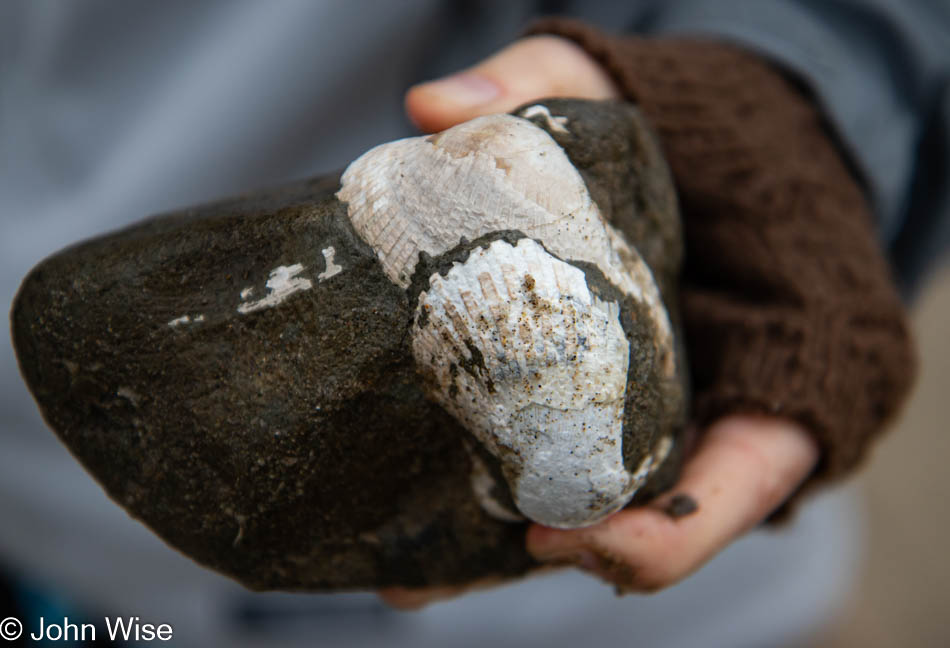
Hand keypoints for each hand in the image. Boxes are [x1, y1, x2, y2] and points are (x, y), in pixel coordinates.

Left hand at [382, 37, 818, 608]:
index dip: (664, 530)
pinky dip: (497, 487)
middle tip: (430, 576)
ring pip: (598, 500)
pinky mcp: (605, 393)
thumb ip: (553, 80)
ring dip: (503, 546)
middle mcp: (720, 399)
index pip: (745, 477)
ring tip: (403, 574)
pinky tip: (410, 510)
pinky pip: (565, 454)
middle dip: (551, 554)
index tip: (557, 537)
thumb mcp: (655, 86)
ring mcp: (662, 405)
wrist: (726, 144)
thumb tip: (432, 107)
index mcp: (784, 350)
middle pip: (648, 513)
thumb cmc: (720, 124)